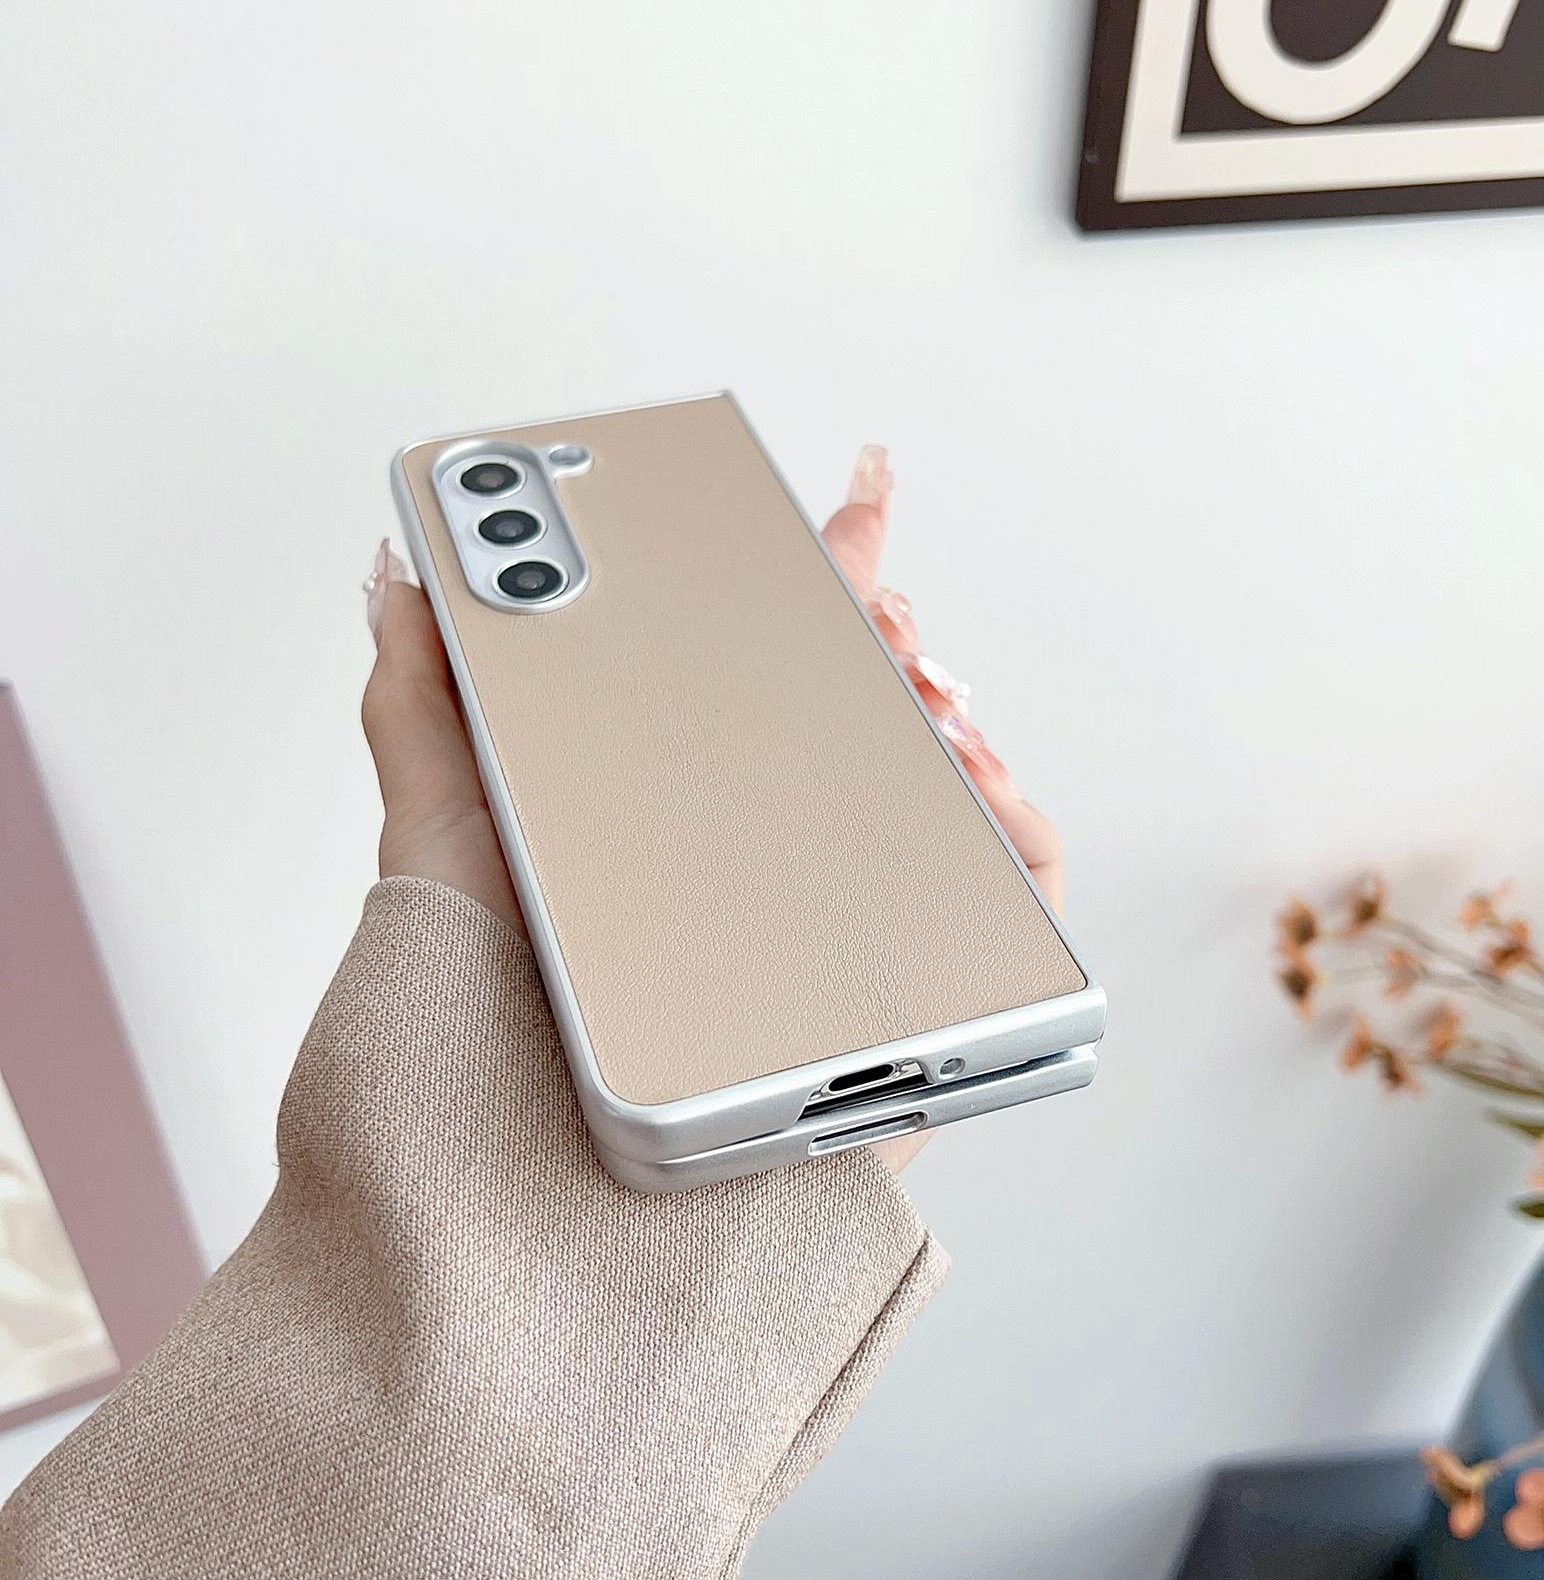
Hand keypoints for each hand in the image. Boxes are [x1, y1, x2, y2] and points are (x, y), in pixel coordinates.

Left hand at [359, 447, 1063, 1174]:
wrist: (527, 1181)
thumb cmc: (479, 1016)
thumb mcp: (440, 832)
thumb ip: (421, 696)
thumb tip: (400, 569)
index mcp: (681, 797)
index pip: (764, 654)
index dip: (819, 561)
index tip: (857, 491)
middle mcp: (766, 848)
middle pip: (861, 708)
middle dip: (885, 626)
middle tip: (872, 590)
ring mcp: (833, 911)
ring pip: (937, 785)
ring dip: (946, 709)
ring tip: (917, 677)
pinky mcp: (894, 983)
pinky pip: (1001, 895)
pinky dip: (1014, 824)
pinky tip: (975, 782)